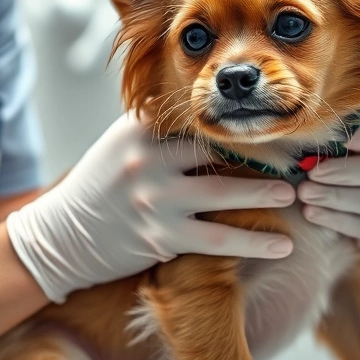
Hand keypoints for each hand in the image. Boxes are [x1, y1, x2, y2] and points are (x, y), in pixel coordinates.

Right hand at [6, 113, 296, 302]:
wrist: (61, 235)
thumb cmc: (99, 186)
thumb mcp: (121, 144)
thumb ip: (159, 128)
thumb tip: (209, 114)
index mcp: (140, 129)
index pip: (199, 119)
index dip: (240, 122)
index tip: (275, 123)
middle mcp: (148, 158)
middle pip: (218, 148)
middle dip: (263, 153)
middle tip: (299, 156)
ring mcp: (154, 197)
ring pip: (224, 192)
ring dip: (265, 194)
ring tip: (294, 195)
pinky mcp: (159, 235)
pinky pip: (217, 238)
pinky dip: (254, 242)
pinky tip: (284, 245)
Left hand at [297, 121, 359, 250]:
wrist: (326, 221)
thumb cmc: (317, 178)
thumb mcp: (316, 157)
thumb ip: (315, 144)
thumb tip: (300, 132)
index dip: (347, 136)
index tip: (322, 139)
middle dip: (337, 171)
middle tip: (310, 174)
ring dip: (331, 196)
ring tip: (304, 194)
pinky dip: (333, 219)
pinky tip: (311, 213)